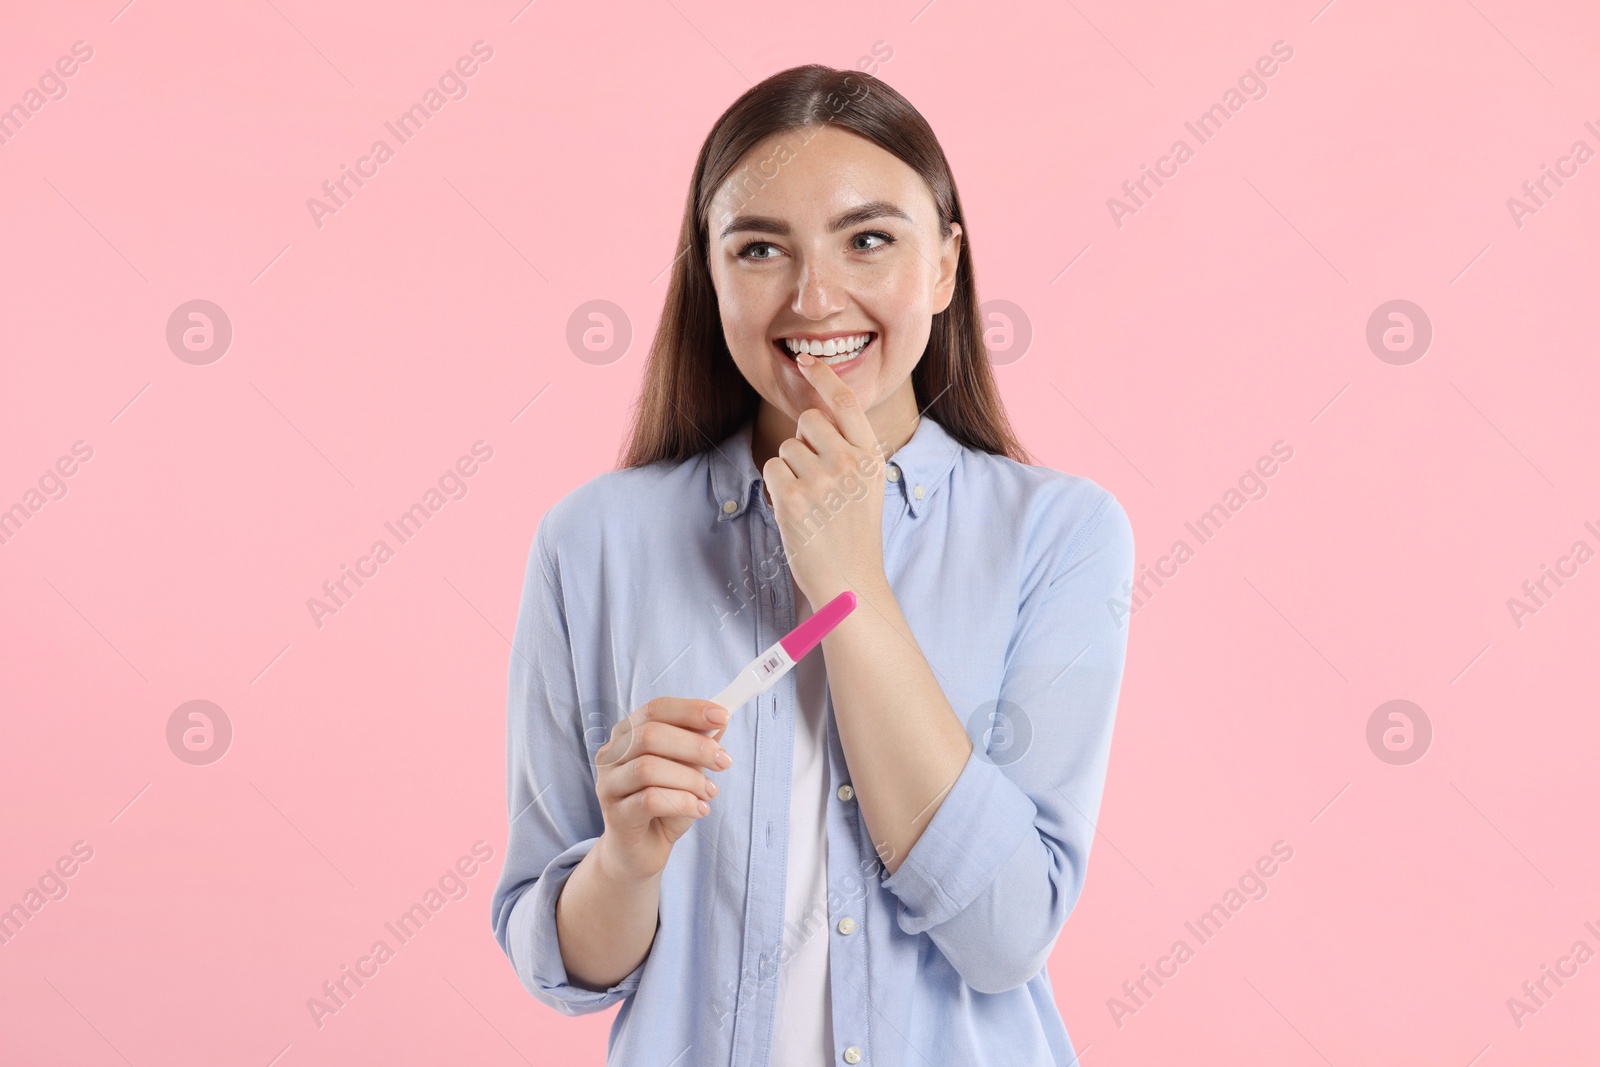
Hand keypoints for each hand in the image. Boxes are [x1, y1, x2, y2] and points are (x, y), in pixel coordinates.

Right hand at [593, 698, 733, 882]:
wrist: (640, 851)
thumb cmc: (664, 805)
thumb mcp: (687, 770)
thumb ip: (698, 744)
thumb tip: (720, 720)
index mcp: (627, 734)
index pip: (656, 709)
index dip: (690, 710)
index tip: (723, 716)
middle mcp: (612, 755)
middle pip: (650, 735)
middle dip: (695, 746)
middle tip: (724, 761)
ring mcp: (608, 785)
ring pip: (648, 768)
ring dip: (689, 779)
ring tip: (710, 792)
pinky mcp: (615, 816)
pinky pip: (649, 800)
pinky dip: (682, 802)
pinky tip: (699, 809)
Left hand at [762, 353, 889, 606]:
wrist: (849, 581)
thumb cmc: (854, 534)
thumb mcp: (868, 486)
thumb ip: (850, 450)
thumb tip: (818, 417)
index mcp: (871, 458)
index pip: (846, 403)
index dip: (824, 376)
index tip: (806, 360)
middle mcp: (849, 464)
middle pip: (808, 420)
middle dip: (803, 439)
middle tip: (813, 474)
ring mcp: (821, 481)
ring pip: (787, 447)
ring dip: (790, 469)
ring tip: (810, 501)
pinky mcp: (792, 499)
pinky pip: (772, 468)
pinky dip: (776, 486)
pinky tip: (795, 510)